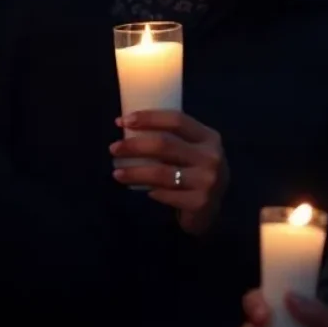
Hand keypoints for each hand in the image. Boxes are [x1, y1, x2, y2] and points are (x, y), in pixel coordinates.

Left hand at [110, 109, 227, 234]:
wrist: (213, 208)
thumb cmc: (195, 170)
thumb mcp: (193, 148)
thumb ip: (172, 136)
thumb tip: (129, 125)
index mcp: (208, 136)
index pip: (176, 120)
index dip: (148, 118)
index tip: (122, 121)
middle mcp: (211, 157)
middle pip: (164, 144)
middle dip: (134, 145)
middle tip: (113, 148)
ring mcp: (207, 181)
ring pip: (161, 172)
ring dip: (134, 172)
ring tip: (117, 172)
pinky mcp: (199, 203)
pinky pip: (165, 194)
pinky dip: (148, 190)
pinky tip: (138, 189)